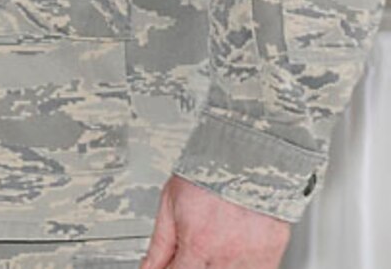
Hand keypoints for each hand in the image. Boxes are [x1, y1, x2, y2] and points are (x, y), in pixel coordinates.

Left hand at [139, 175, 291, 268]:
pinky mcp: (271, 256)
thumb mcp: (170, 202)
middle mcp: (225, 257)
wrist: (248, 159)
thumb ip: (160, 242)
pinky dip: (242, 267)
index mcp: (197, 244)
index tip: (169, 265)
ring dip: (215, 265)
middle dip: (192, 265)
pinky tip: (232, 256)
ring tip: (210, 250)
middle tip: (191, 254)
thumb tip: (148, 266)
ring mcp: (250, 259)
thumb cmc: (209, 174)